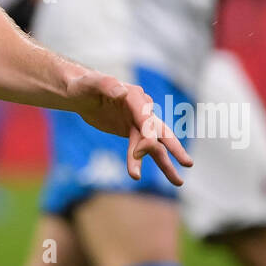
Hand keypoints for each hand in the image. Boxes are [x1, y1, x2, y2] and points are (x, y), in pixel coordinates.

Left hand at [68, 72, 192, 185]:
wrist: (78, 92)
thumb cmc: (82, 85)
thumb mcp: (89, 84)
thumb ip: (105, 85)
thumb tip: (121, 91)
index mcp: (133, 96)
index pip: (145, 117)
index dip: (147, 134)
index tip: (141, 152)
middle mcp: (141, 108)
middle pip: (160, 129)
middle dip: (174, 147)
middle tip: (188, 163)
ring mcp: (137, 120)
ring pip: (153, 144)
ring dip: (164, 163)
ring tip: (178, 182)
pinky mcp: (131, 130)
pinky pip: (139, 149)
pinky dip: (139, 162)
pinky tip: (137, 176)